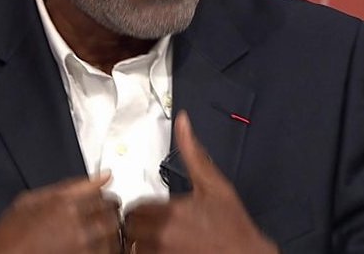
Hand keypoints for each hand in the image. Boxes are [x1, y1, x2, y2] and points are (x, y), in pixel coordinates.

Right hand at [0, 172, 121, 253]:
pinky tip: (95, 247)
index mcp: (62, 202)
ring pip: (112, 234)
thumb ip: (68, 187)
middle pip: (111, 212)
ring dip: (110, 232)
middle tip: (104, 216)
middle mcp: (74, 222)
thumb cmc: (9, 234)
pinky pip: (106, 252)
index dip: (103, 195)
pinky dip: (104, 248)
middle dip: (110, 212)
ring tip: (100, 234)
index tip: (102, 198)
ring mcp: (80, 244)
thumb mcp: (30, 200)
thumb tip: (100, 176)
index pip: (100, 192)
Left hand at [124, 112, 279, 253]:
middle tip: (154, 224)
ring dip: (140, 241)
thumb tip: (183, 123)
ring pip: (133, 245)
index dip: (143, 206)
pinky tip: (163, 248)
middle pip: (129, 226)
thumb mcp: (214, 184)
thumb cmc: (233, 225)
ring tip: (159, 238)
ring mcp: (162, 253)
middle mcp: (162, 234)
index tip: (156, 210)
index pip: (136, 206)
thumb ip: (192, 152)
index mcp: (171, 211)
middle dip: (138, 223)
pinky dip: (147, 253)